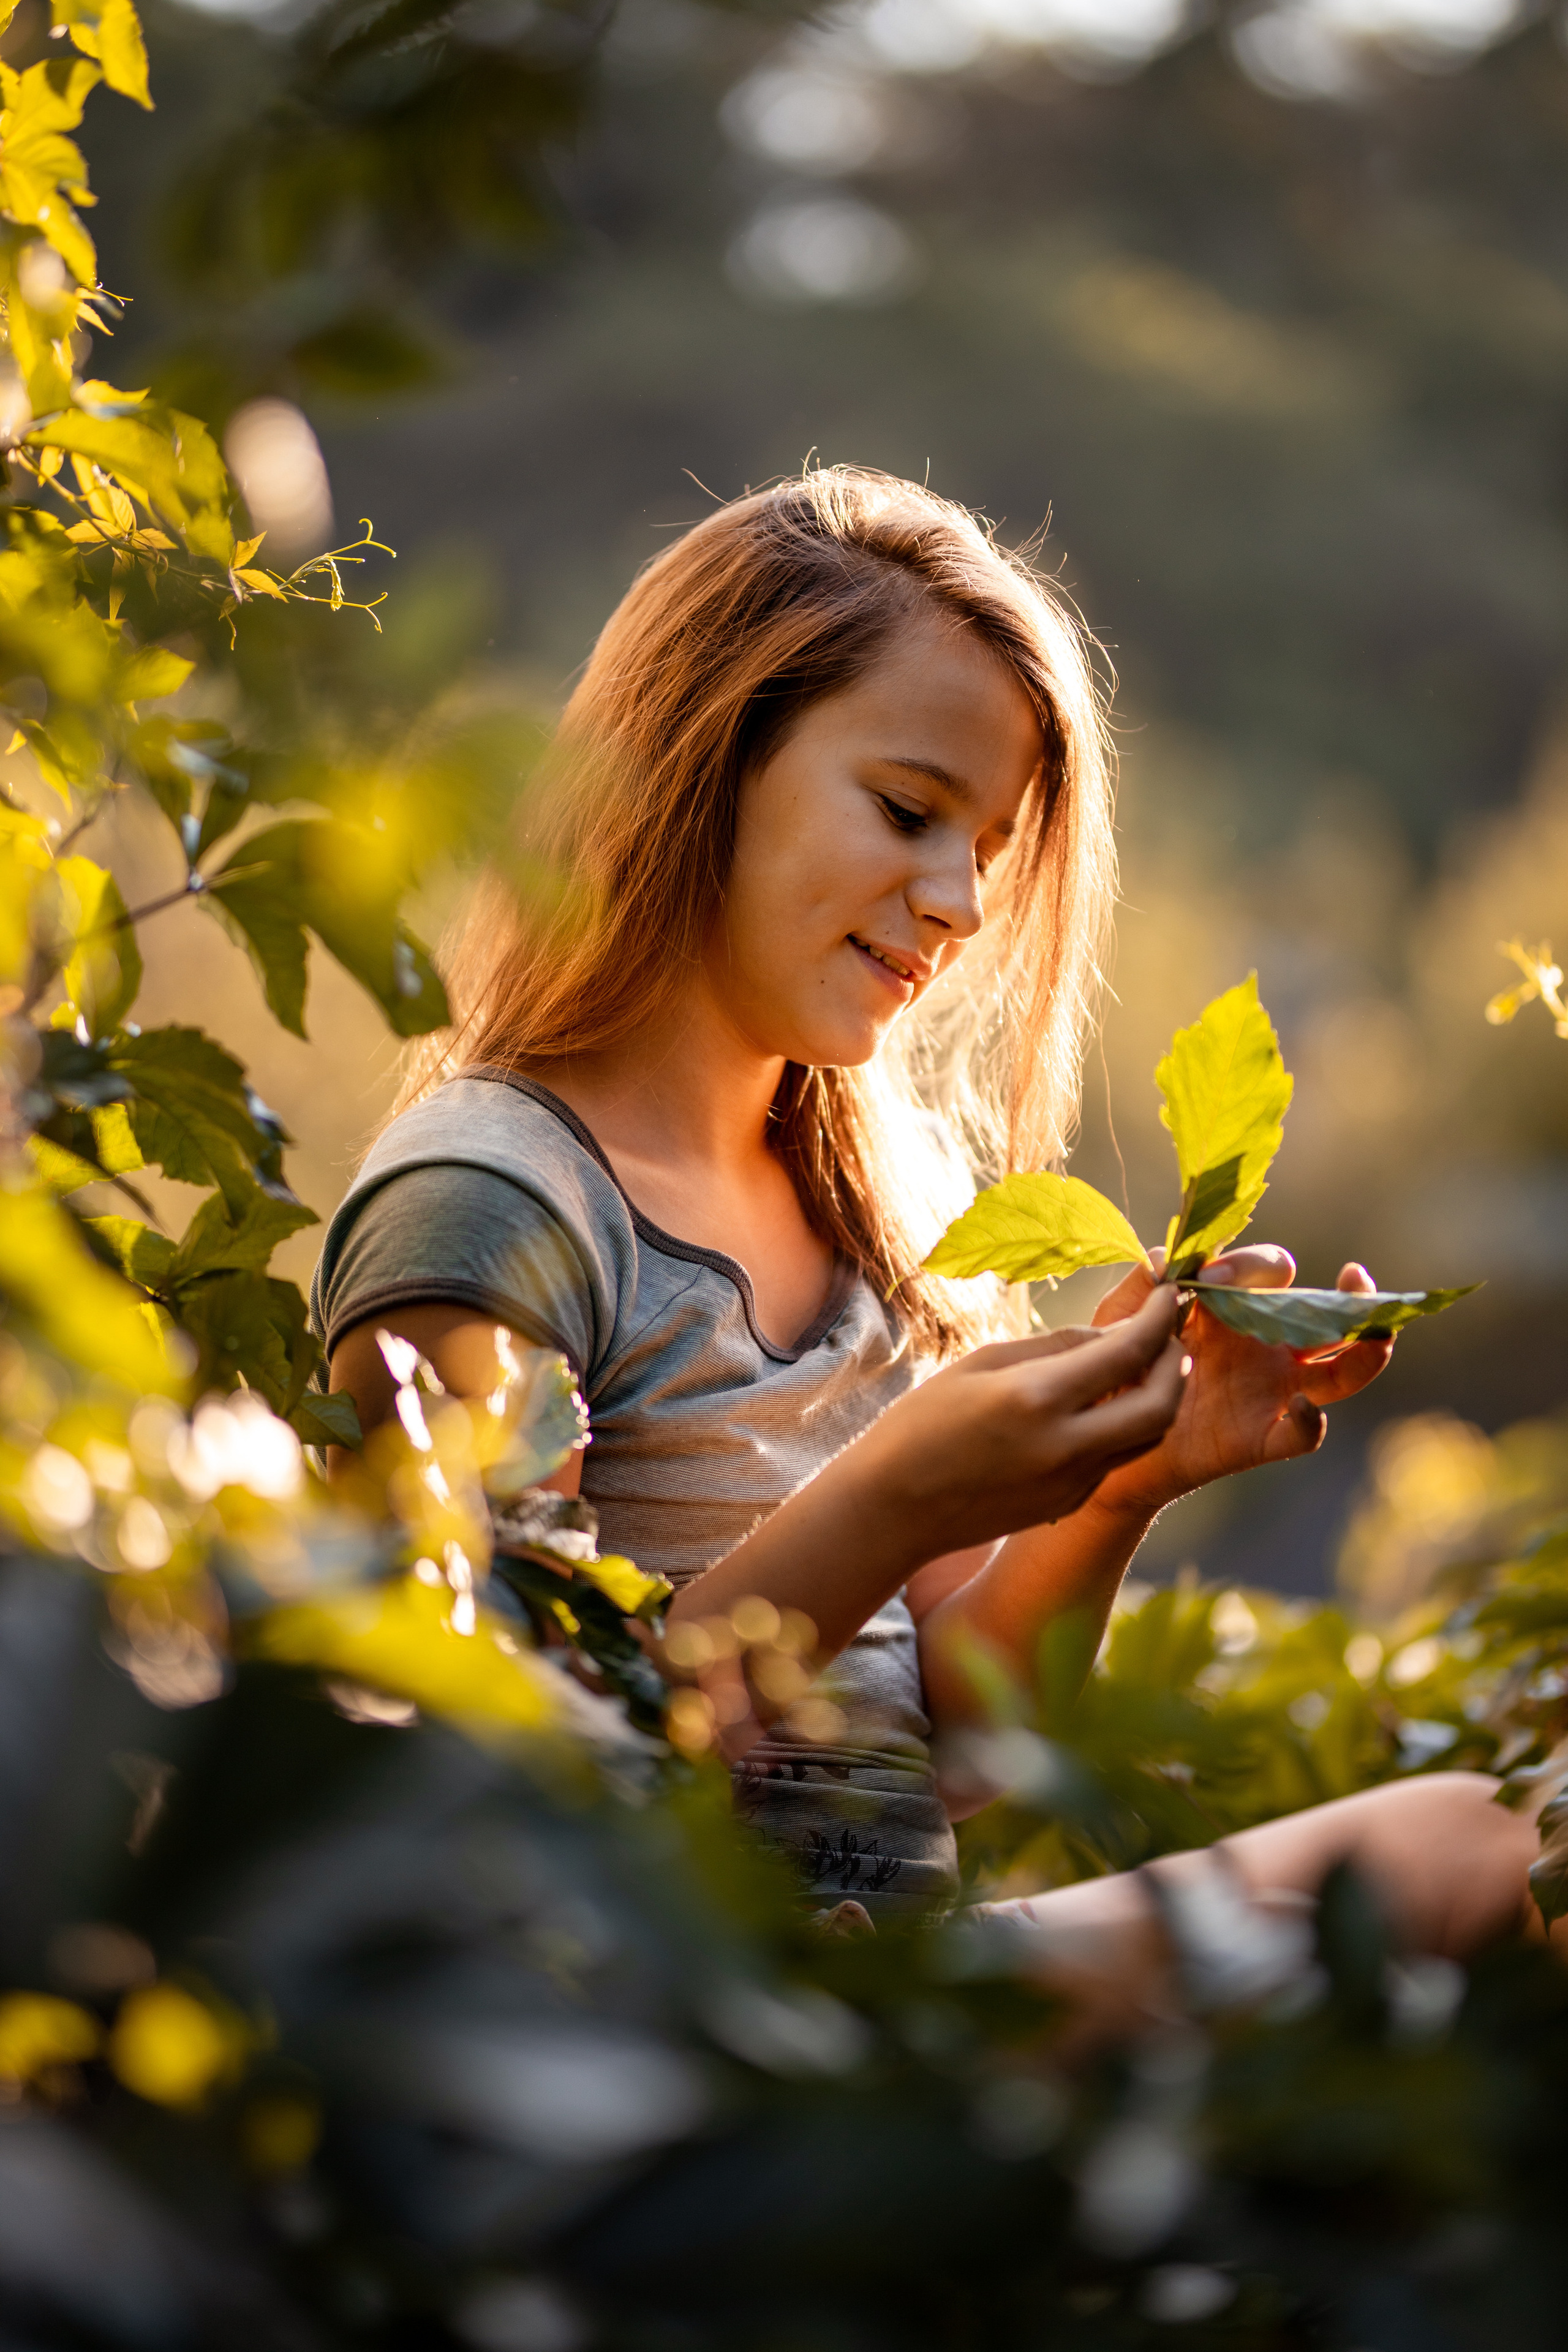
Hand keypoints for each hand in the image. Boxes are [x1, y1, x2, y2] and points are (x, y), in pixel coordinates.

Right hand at [859, 1284, 1190, 1558]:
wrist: (893, 1509)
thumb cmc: (922, 1424)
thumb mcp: (982, 1364)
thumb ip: (1056, 1347)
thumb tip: (1115, 1335)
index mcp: (1035, 1399)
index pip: (1127, 1352)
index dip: (1157, 1317)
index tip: (1167, 1292)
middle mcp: (1065, 1446)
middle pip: (1161, 1404)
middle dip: (1176, 1361)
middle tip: (1167, 1332)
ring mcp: (1071, 1483)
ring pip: (1148, 1436)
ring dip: (1159, 1397)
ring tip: (1142, 1364)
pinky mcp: (1069, 1504)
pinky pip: (1115, 1458)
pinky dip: (1124, 1425)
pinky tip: (1101, 1404)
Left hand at [1085, 1246, 1393, 1518]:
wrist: (1098, 1437)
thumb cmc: (1114, 1368)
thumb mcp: (1119, 1319)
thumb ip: (1143, 1284)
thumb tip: (1170, 1257)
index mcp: (1236, 1309)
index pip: (1273, 1273)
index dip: (1253, 1266)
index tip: (1212, 1276)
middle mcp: (1264, 1346)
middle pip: (1329, 1318)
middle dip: (1353, 1297)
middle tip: (1357, 1278)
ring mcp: (1269, 1392)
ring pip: (1341, 1373)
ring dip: (1367, 1353)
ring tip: (1378, 1336)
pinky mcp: (1258, 1438)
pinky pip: (1303, 1434)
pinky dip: (1311, 1423)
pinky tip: (1302, 1408)